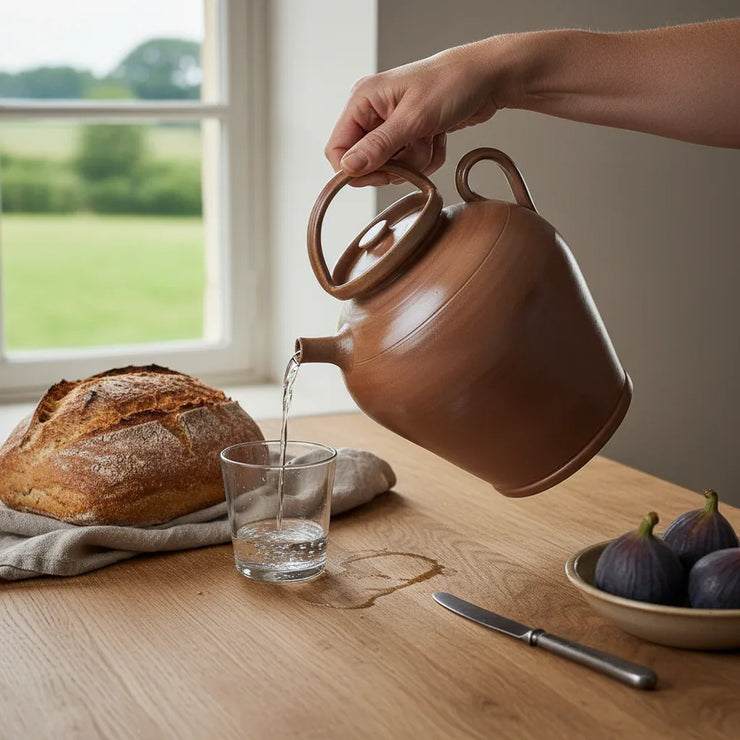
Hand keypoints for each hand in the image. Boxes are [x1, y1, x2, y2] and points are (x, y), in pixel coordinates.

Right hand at [325, 42, 501, 184]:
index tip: (382, 174)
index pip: (337, 148)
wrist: (488, 78)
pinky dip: (426, 157)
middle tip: (415, 148)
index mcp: (362, 100)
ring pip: (391, 167)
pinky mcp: (409, 134)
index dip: (356, 169)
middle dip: (395, 164)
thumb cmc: (452, 84)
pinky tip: (438, 137)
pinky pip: (409, 163)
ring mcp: (391, 124)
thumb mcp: (413, 119)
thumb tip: (348, 168)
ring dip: (415, 161)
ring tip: (431, 137)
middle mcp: (372, 112)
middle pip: (366, 162)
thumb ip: (378, 147)